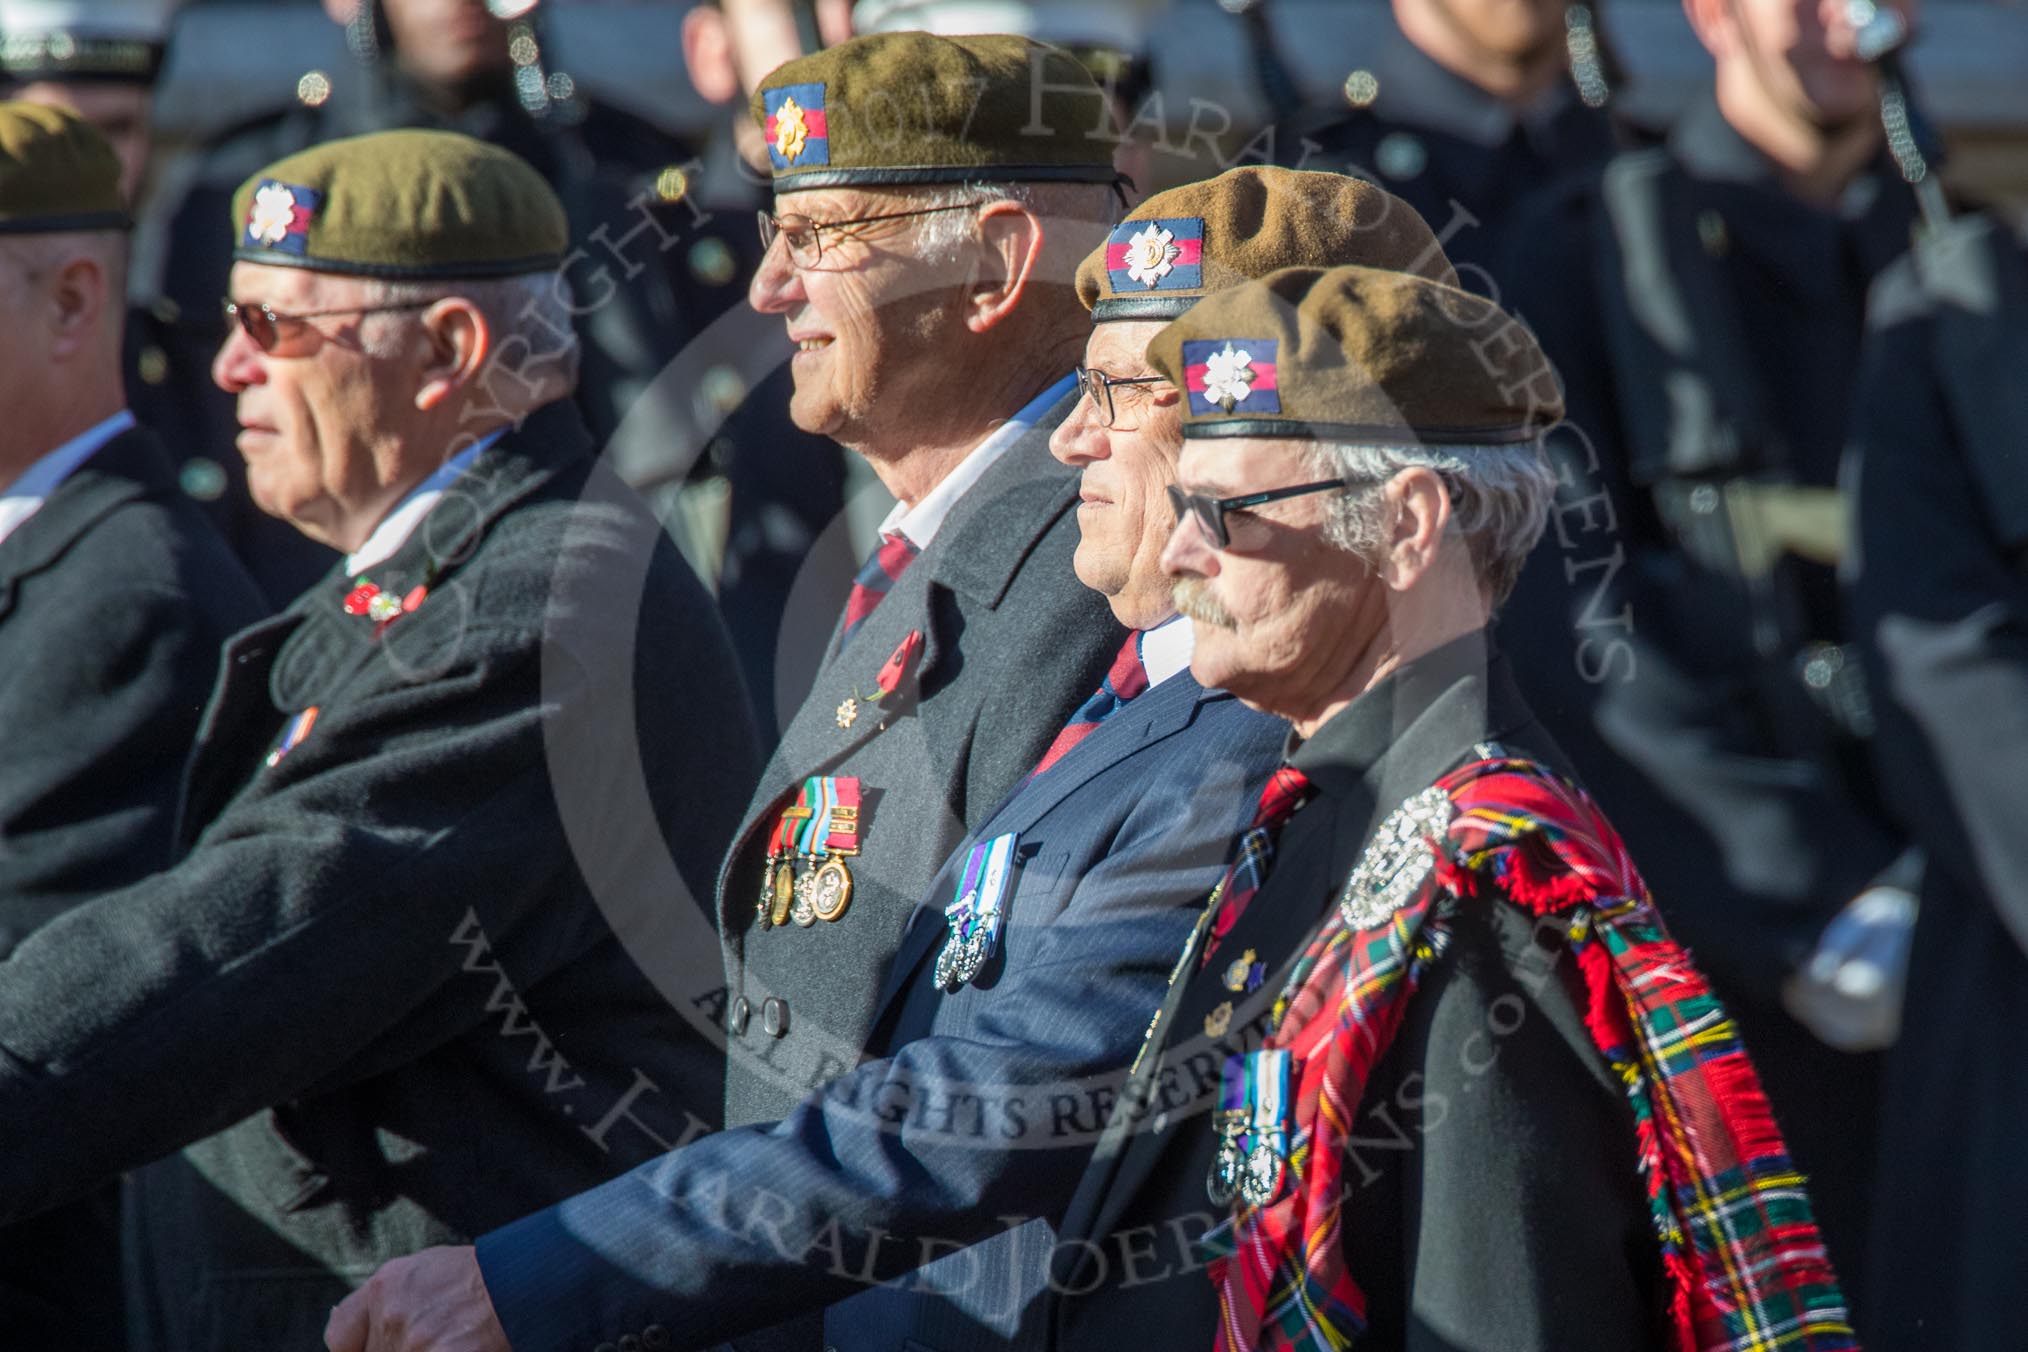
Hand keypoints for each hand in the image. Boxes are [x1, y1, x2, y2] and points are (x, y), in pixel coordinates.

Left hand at [325, 1245, 510, 1351]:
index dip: (358, 1348)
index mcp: (385, 1287)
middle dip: (399, 1350)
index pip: (340, 1338)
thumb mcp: (423, 1268)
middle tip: (431, 1338)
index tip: (374, 1347)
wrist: (524, 1280)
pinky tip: (460, 1347)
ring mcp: (417, 1344)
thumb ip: (383, 1297)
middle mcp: (394, 1316)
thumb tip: (340, 1327)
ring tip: (449, 1339)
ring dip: (425, 1351)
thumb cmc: (477, 1275)